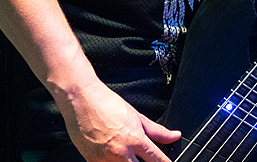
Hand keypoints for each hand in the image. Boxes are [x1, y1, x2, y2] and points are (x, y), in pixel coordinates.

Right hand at [57, 81, 180, 161]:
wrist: (81, 100)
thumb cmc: (107, 104)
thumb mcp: (137, 116)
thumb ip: (158, 131)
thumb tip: (175, 136)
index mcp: (135, 140)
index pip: (157, 160)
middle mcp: (121, 153)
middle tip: (146, 159)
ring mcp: (105, 160)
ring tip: (130, 157)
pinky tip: (116, 157)